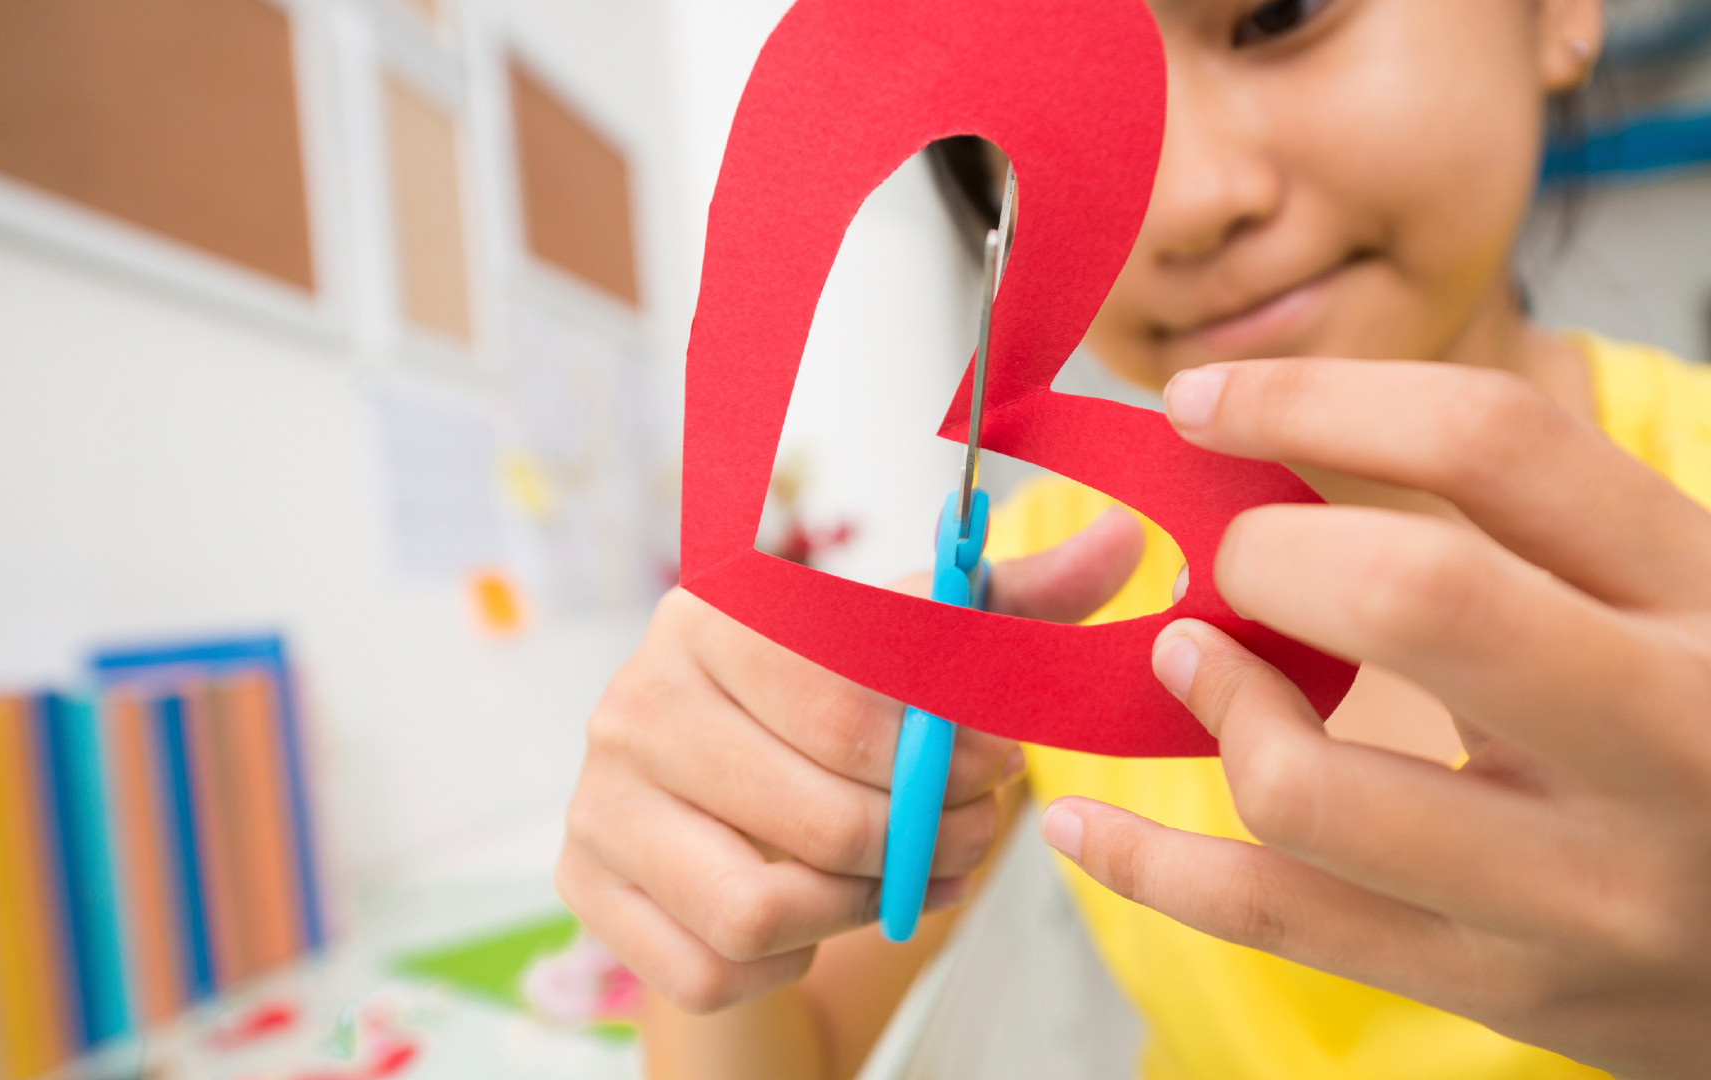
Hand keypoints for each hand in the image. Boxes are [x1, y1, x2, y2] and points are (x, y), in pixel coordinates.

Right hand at [559, 507, 1142, 1011]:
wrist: (717, 797)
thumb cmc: (827, 714)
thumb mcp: (917, 650)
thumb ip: (1012, 602)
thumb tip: (1124, 536)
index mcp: (713, 618)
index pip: (846, 697)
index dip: (947, 750)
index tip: (1004, 767)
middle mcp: (636, 700)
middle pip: (816, 812)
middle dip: (924, 841)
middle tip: (974, 839)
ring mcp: (599, 801)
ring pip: (759, 905)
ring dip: (860, 906)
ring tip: (906, 878)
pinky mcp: (586, 888)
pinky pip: (709, 966)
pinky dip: (784, 957)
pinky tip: (815, 914)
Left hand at [1040, 359, 1710, 1078]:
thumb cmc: (1699, 742)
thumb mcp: (1668, 596)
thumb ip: (1503, 513)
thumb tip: (1261, 430)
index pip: (1494, 441)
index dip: (1312, 398)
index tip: (1201, 403)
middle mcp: (1676, 747)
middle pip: (1414, 595)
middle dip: (1263, 557)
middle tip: (1224, 561)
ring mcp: (1585, 892)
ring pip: (1314, 787)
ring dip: (1211, 705)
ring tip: (1192, 667)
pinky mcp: (1490, 987)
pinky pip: (1276, 917)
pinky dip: (1153, 865)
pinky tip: (1088, 824)